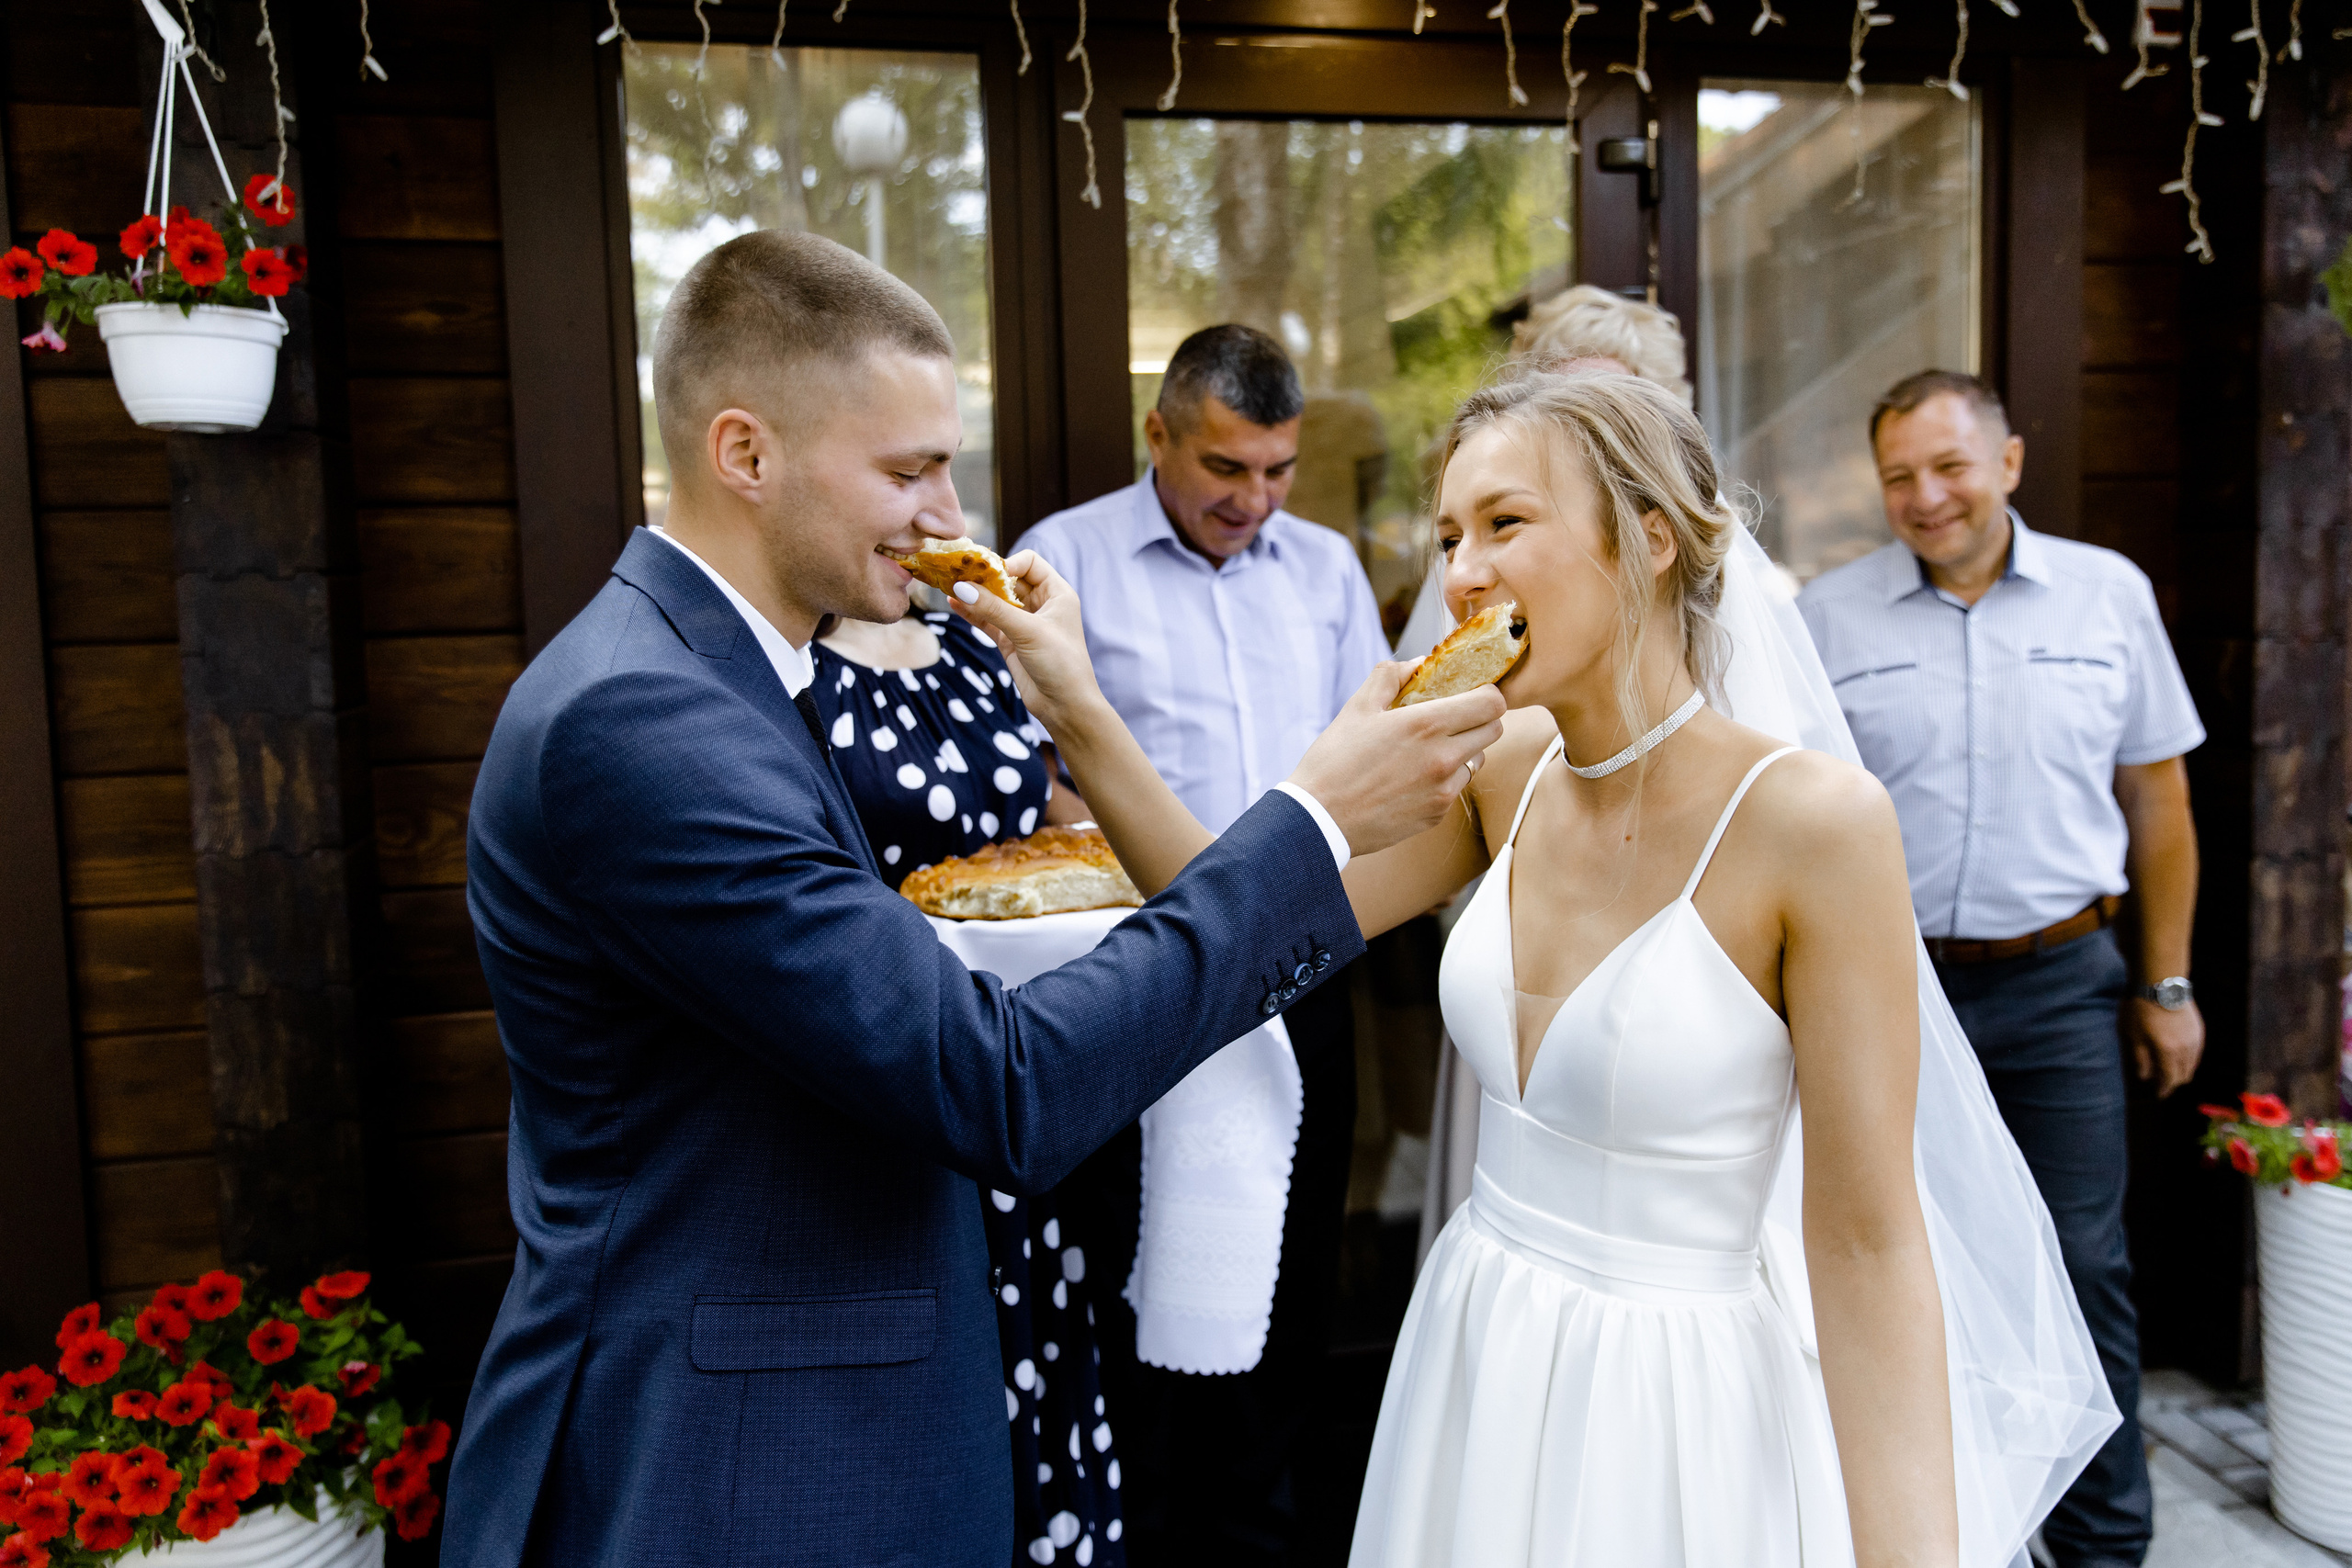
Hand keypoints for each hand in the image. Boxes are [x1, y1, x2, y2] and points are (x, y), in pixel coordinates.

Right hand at [946, 550, 1103, 732]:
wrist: (1065, 707)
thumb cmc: (1060, 664)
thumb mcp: (1028, 631)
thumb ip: (994, 609)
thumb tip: (961, 588)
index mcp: (1057, 593)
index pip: (1030, 563)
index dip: (1008, 564)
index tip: (989, 574)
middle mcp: (1041, 604)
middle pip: (1008, 580)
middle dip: (985, 576)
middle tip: (958, 572)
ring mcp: (1023, 623)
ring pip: (995, 600)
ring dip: (974, 594)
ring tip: (949, 585)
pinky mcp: (1010, 641)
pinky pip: (987, 620)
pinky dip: (971, 613)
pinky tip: (953, 604)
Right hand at [1289, 665, 1506, 857]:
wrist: (1319, 820)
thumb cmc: (1334, 760)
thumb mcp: (1357, 707)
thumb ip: (1391, 676)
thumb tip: (1419, 664)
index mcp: (1425, 725)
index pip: (1491, 703)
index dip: (1486, 693)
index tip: (1470, 692)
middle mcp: (1443, 758)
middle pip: (1494, 730)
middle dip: (1479, 718)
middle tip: (1453, 716)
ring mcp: (1443, 790)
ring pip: (1478, 760)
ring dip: (1463, 749)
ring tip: (1427, 750)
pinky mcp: (1437, 814)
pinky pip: (1457, 787)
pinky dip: (1445, 778)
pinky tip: (1412, 778)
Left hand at [2124, 996, 2204, 1095]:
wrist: (2162, 983)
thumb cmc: (2141, 1008)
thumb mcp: (2133, 1034)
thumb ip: (2141, 1058)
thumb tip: (2146, 1077)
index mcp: (2167, 1052)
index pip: (2169, 1079)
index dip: (2164, 1089)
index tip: (2159, 1095)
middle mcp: (2185, 1049)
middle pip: (2183, 1074)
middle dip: (2173, 1081)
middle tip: (2164, 1084)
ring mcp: (2195, 1039)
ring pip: (2192, 1064)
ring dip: (2182, 1070)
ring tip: (2171, 1071)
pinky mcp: (2199, 1030)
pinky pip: (2196, 1052)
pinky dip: (2189, 1058)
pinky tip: (2180, 1056)